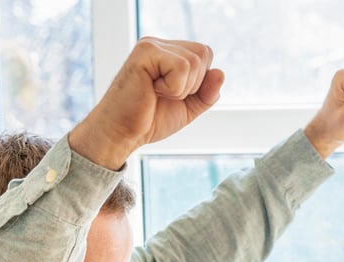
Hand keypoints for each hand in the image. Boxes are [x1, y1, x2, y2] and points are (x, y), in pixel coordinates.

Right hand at [68, 37, 223, 168]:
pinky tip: (152, 91)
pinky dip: (173, 88)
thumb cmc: (149, 121)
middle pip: (203, 53)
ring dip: (182, 88)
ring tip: (157, 93)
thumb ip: (207, 92)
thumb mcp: (188, 107)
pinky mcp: (145, 52)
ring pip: (194, 61)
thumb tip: (221, 73)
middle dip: (193, 84)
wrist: (123, 134)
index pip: (204, 54)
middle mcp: (159, 45)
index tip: (175, 95)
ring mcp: (151, 46)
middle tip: (165, 95)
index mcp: (168, 53)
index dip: (200, 81)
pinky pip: (181, 67)